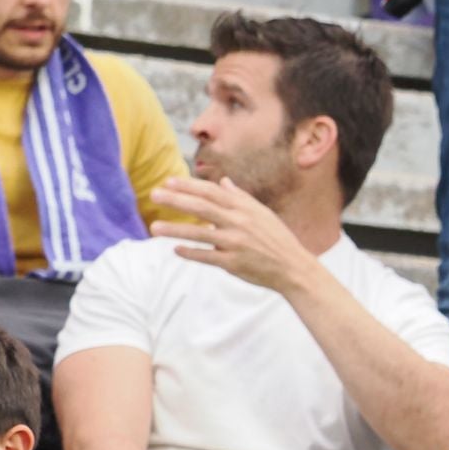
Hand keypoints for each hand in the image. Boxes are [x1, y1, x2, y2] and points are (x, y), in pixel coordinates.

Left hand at [149, 176, 317, 294]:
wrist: (293, 267)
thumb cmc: (277, 238)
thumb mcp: (262, 213)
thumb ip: (240, 198)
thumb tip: (223, 182)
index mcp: (245, 208)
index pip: (212, 192)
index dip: (189, 186)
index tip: (168, 182)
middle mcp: (239, 223)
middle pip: (202, 208)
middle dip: (176, 200)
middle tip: (154, 195)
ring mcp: (236, 243)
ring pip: (200, 234)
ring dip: (175, 229)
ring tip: (154, 228)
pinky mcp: (234, 263)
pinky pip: (207, 257)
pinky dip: (191, 253)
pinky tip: (175, 249)